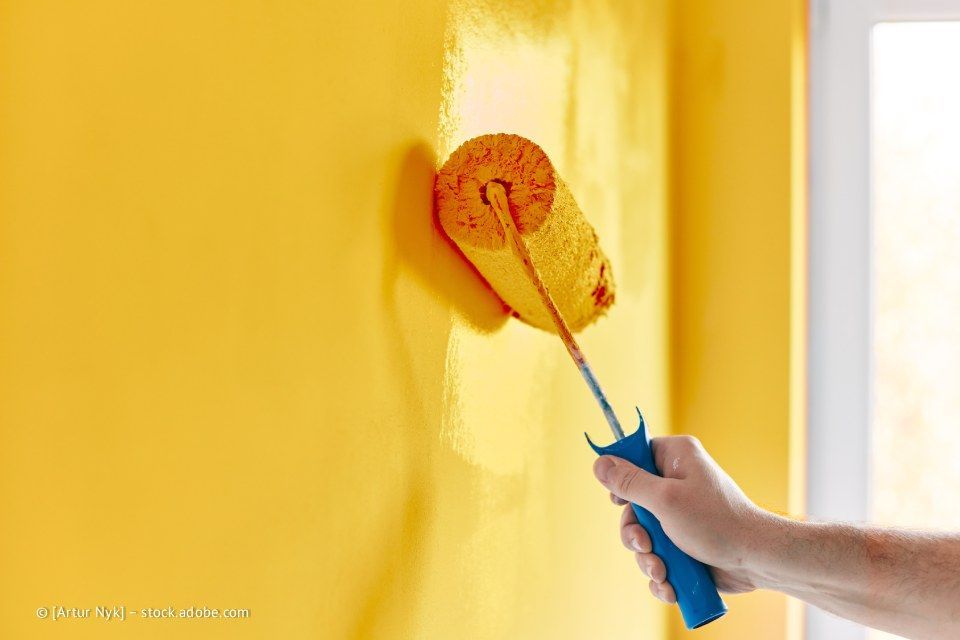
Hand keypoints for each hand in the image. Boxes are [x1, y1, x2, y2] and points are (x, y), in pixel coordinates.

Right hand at [592, 435, 770, 602]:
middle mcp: (676, 482)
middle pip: (632, 503)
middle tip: (645, 545)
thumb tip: (599, 462)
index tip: (619, 501)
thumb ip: (629, 482)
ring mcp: (679, 514)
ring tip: (662, 571)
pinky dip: (659, 572)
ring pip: (642, 535)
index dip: (622, 478)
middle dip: (635, 534)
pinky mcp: (683, 542)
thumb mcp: (665, 500)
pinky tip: (669, 584)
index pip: (635, 455)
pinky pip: (657, 555)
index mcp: (676, 458)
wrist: (755, 560)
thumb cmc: (716, 521)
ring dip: (647, 558)